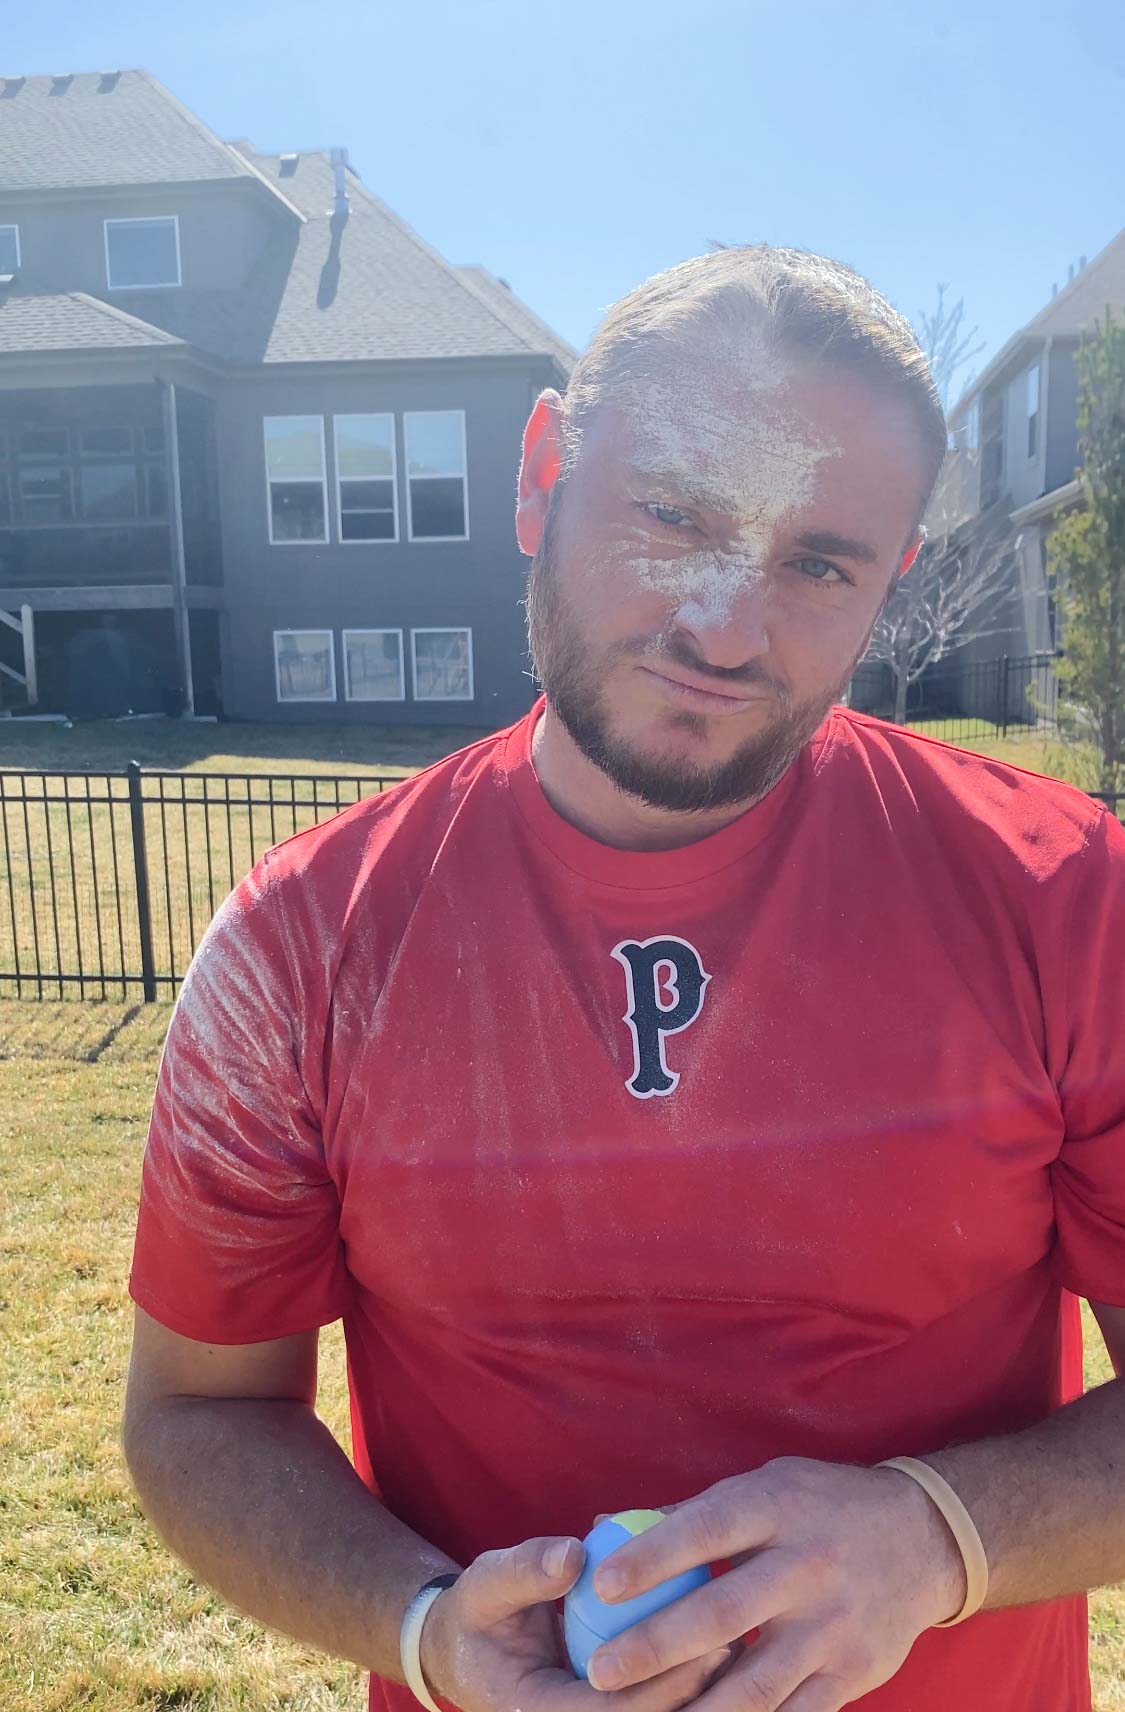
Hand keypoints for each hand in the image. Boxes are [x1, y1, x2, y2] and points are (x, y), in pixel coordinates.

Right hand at [419, 1534, 733, 1711]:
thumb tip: (574, 1555)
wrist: (465, 1650)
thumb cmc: (478, 1612)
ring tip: (746, 1649)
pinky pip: (650, 1706)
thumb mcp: (487, 1583)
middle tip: (742, 1645)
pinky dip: (688, 1688)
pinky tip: (728, 1653)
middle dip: (699, 1697)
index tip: (713, 1644)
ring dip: (703, 1698)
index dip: (668, 1688)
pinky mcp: (605, 1709)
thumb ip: (526, 1571)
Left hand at [580, 1460, 966, 1711]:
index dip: (653, 1557)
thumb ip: (691, 1514)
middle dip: (657, 1646)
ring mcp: (833, 1626)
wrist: (922, 1539)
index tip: (601, 1584)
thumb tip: (606, 1526)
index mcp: (778, 1508)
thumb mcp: (764, 1487)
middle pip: (725, 1612)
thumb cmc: (820, 1507)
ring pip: (758, 1682)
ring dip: (697, 1709)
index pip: (708, 1530)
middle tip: (600, 1670)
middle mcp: (807, 1566)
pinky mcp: (853, 1673)